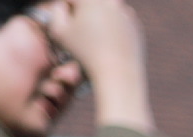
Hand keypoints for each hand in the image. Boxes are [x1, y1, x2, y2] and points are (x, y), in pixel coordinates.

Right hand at [37, 0, 151, 131]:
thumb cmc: (85, 53)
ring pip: (105, 11)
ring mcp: (126, 12)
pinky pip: (118, 22)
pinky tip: (107, 43)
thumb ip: (56, 11)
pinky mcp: (135, 25)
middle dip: (83, 13)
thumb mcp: (59, 32)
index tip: (65, 24)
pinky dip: (112, 29)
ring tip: (92, 38)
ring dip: (97, 19)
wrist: (118, 72)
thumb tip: (63, 5)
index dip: (65, 11)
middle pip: (90, 3)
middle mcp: (111, 1)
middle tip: (80, 30)